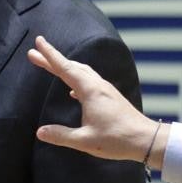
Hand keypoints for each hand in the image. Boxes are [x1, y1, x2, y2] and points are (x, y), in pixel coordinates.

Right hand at [27, 35, 162, 165]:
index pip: (65, 68)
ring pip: (81, 71)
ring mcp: (105, 90)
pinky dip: (76, 79)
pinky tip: (71, 91)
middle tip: (34, 54)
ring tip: (51, 66)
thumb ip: (61, 135)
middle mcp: (98, 86)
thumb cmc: (118, 140)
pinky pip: (89, 81)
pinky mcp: (110, 97)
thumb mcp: (85, 140)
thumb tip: (40, 132)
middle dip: (52, 59)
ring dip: (64, 67)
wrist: (147, 140)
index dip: (50, 55)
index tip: (39, 42)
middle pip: (71, 67)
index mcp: (90, 91)